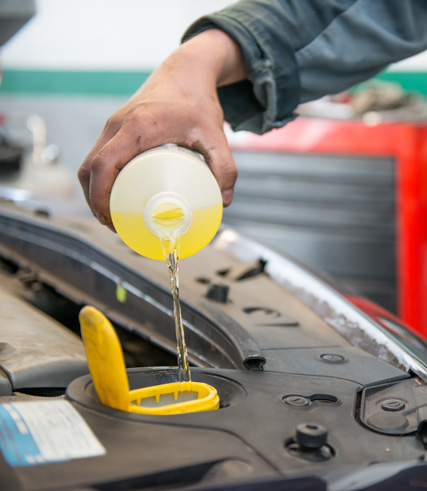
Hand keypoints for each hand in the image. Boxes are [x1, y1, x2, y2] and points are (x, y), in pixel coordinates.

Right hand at [78, 29, 246, 228]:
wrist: (186, 70)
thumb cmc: (197, 99)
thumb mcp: (215, 134)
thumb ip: (225, 167)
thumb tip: (224, 201)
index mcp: (136, 127)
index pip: (103, 164)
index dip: (99, 196)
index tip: (109, 218)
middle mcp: (117, 125)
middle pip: (89, 168)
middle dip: (94, 201)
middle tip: (113, 224)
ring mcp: (114, 125)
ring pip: (89, 162)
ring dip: (94, 190)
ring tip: (112, 214)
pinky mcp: (116, 127)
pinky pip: (98, 155)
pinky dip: (100, 178)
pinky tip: (116, 193)